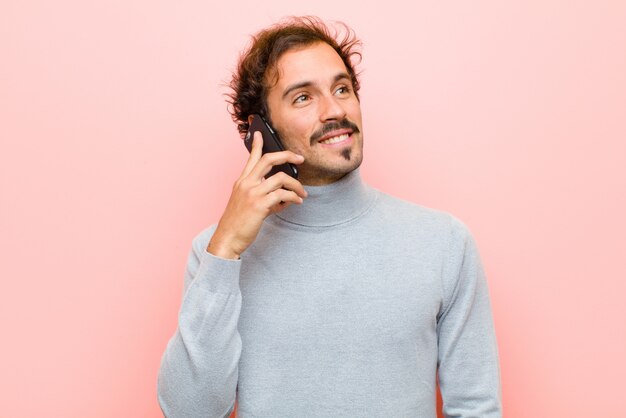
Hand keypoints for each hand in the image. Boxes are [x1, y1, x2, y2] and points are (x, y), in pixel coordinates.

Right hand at [206, 131, 306, 258]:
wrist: (227, 239)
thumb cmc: (238, 223)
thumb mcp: (247, 204)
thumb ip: (264, 196)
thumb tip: (283, 197)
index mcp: (242, 181)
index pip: (251, 158)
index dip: (258, 144)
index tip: (261, 133)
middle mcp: (246, 183)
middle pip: (269, 160)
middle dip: (287, 156)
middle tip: (300, 159)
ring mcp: (253, 193)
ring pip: (281, 178)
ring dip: (296, 185)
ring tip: (302, 194)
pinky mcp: (260, 205)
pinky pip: (283, 195)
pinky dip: (293, 197)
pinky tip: (297, 202)